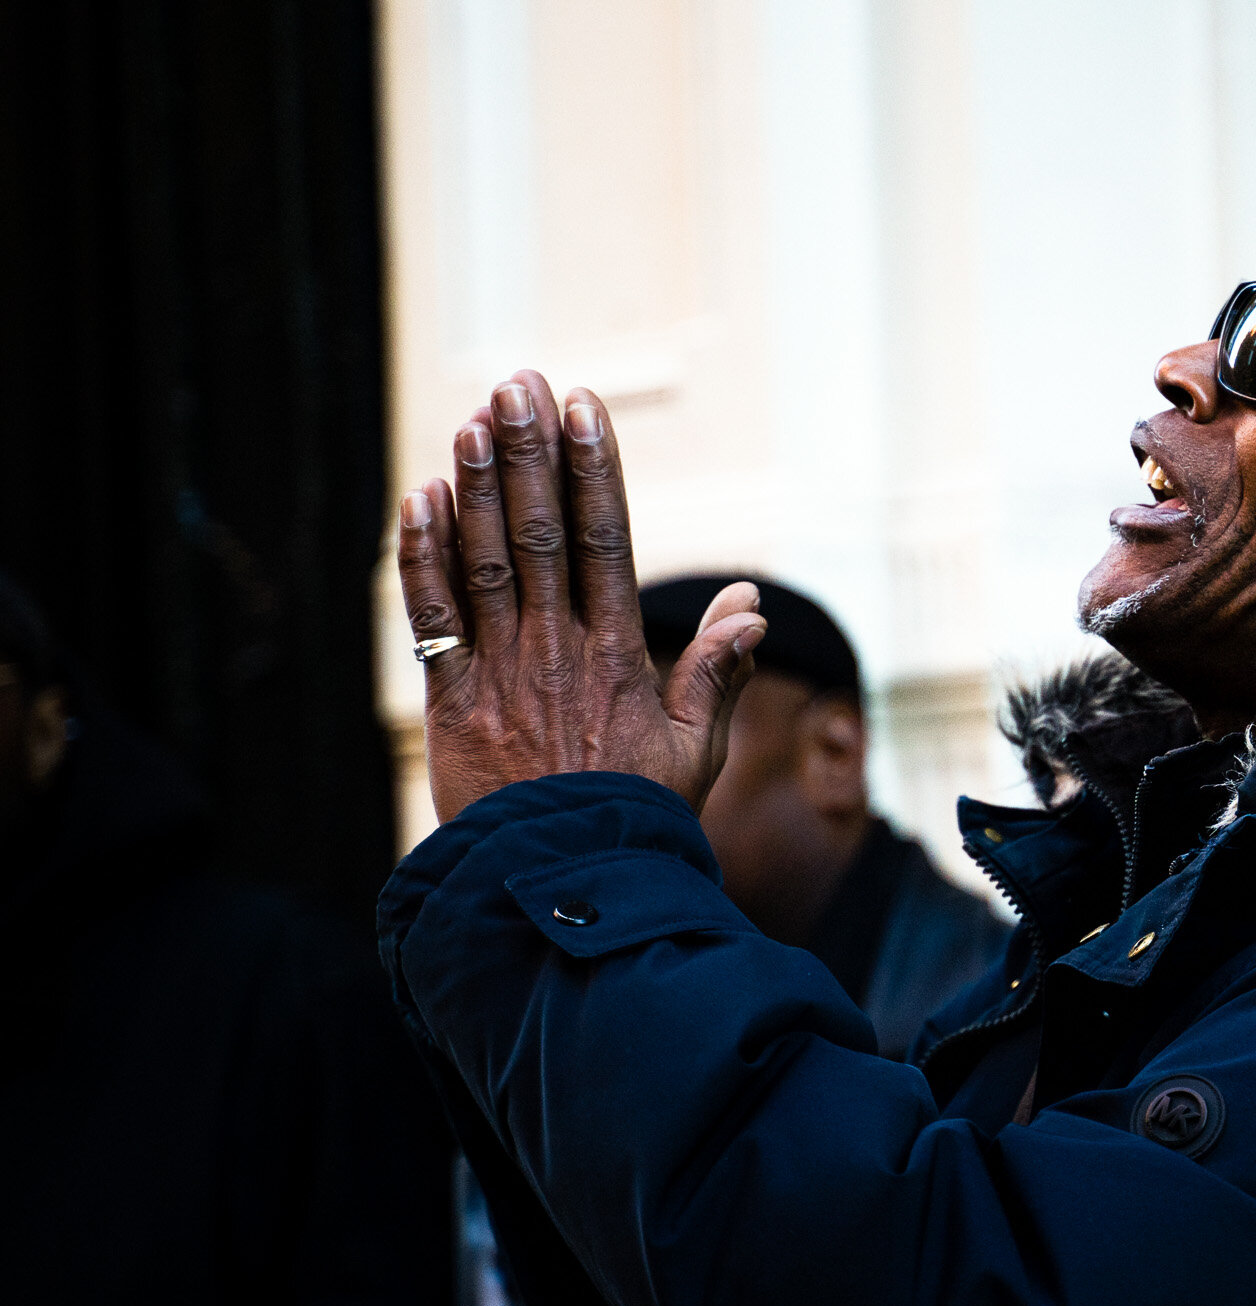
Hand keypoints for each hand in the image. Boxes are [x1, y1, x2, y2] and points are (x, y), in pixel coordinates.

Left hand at [396, 371, 765, 823]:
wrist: (561, 887)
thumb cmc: (635, 816)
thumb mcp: (697, 749)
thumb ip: (718, 672)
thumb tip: (750, 607)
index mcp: (618, 656)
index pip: (607, 542)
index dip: (593, 469)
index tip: (584, 407)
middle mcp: (558, 652)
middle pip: (543, 533)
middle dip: (530, 452)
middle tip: (519, 384)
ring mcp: (500, 673)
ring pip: (486, 561)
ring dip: (478, 485)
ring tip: (473, 418)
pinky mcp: (451, 701)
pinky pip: (432, 617)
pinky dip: (422, 556)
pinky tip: (420, 498)